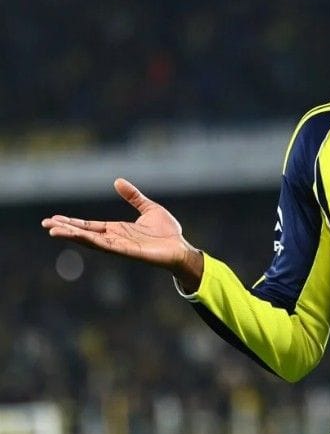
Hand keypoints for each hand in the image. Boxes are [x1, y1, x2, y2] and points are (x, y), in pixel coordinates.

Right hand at [41, 178, 203, 287]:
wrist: (181, 248)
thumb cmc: (167, 232)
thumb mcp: (148, 208)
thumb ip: (133, 196)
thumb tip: (117, 181)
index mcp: (117, 230)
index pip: (89, 225)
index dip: (72, 222)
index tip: (53, 219)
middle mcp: (114, 239)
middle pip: (84, 233)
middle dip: (65, 229)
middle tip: (45, 225)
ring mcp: (119, 246)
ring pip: (90, 240)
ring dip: (72, 236)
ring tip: (53, 231)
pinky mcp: (127, 252)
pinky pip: (106, 246)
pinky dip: (90, 241)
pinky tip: (78, 237)